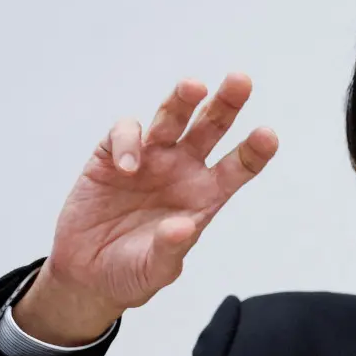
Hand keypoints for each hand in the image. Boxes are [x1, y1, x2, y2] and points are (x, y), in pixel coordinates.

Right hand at [14, 73, 277, 344]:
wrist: (87, 274)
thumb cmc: (133, 272)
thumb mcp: (156, 271)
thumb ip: (170, 250)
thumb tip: (181, 227)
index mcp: (206, 195)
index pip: (240, 167)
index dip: (255, 150)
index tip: (268, 136)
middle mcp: (183, 170)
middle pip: (211, 128)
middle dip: (226, 103)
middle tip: (241, 81)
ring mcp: (150, 159)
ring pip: (171, 118)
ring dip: (182, 99)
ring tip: (193, 87)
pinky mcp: (111, 156)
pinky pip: (126, 133)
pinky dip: (128, 141)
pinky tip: (126, 166)